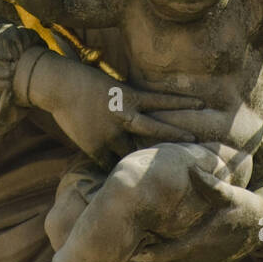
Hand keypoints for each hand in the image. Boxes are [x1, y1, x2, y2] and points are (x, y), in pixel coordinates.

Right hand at [26, 51, 203, 168]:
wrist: (60, 86)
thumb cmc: (86, 83)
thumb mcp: (113, 88)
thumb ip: (129, 102)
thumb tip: (143, 113)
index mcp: (129, 97)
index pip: (162, 99)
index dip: (182, 101)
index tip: (202, 102)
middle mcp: (123, 115)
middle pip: (155, 128)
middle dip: (176, 135)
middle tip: (196, 141)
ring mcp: (110, 133)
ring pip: (132, 152)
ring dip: (141, 158)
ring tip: (156, 168)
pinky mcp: (94, 146)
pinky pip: (109, 163)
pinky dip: (114, 168)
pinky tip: (121, 178)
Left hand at [132, 169, 262, 261]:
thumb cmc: (244, 205)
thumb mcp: (231, 193)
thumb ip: (211, 185)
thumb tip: (193, 169)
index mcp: (209, 238)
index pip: (178, 251)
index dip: (158, 255)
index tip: (139, 253)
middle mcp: (208, 254)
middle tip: (130, 260)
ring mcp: (210, 261)